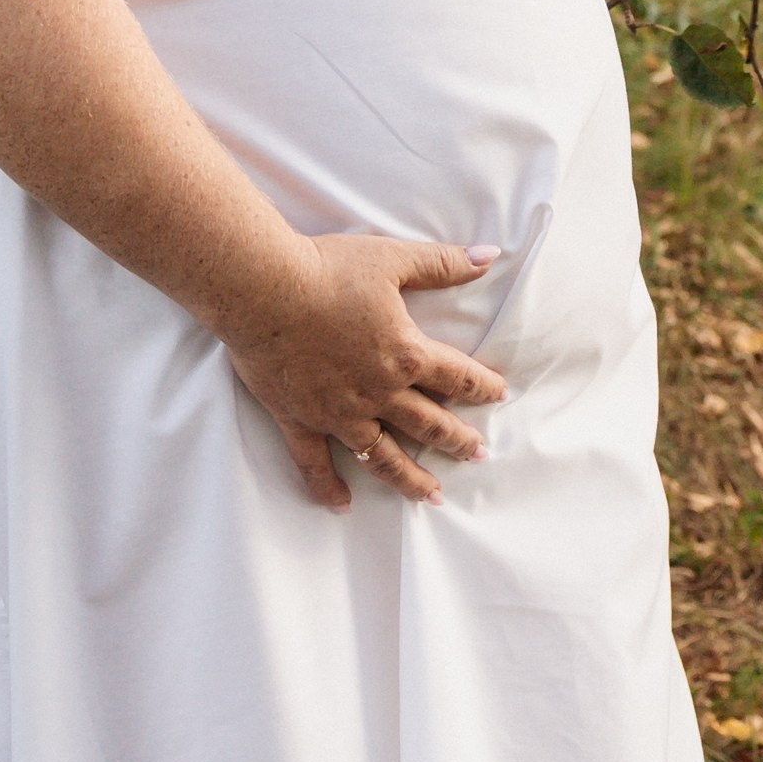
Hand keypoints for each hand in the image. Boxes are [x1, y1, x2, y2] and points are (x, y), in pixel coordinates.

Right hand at [220, 232, 506, 508]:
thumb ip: (443, 263)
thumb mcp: (393, 258)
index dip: (483, 386)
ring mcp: (340, 413)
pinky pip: (316, 463)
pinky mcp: (300, 419)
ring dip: (412, 478)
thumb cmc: (328, 269)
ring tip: (433, 496)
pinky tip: (343, 505)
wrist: (263, 288)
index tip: (499, 396)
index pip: (458, 376)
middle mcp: (379, 392)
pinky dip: (328, 487)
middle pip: (429, 424)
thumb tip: (490, 256)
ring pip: (384, 456)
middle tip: (479, 455)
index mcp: (406, 354)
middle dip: (459, 441)